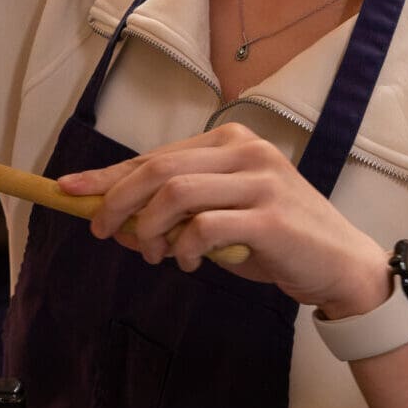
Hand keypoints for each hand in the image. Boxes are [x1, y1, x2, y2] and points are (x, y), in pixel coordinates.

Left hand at [57, 122, 392, 314]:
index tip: (68, 190)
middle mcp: (245, 151)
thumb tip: (113, 222)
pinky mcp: (270, 216)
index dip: (107, 174)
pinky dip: (184, 248)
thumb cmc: (276, 241)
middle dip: (116, 201)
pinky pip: (204, 228)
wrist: (339, 266)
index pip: (155, 155)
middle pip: (158, 169)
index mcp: (230, 141)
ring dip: (148, 229)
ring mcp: (260, 180)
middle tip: (99, 232)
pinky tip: (189, 263)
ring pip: (175, 194)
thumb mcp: (221, 220)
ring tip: (151, 254)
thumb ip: (176, 215)